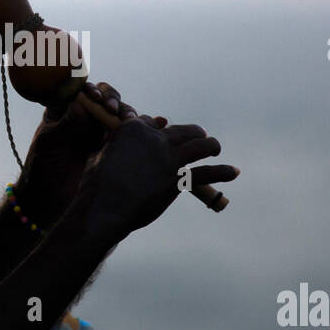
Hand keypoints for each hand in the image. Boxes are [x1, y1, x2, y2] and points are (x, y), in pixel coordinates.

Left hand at [13, 81, 136, 224]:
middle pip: (106, 99)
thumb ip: (64, 124)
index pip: (84, 91)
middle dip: (112, 100)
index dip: (92, 90)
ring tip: (132, 120)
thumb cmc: (43, 166)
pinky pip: (133, 132)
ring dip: (128, 113)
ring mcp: (102, 130)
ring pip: (121, 114)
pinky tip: (160, 123)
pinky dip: (147, 126)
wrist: (50, 196)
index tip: (95, 97)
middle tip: (113, 110)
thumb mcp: (49, 142)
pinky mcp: (115, 145)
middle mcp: (88, 116)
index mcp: (68, 109)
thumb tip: (79, 105)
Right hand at [78, 117, 238, 239]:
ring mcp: (169, 158)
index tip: (161, 133)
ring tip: (216, 148)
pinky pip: (208, 173)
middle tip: (199, 136)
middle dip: (192, 132)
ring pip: (200, 145)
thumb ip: (110, 148)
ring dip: (211, 145)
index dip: (157, 129)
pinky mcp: (179, 178)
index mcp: (133, 129)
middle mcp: (155, 139)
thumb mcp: (99, 158)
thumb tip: (111, 148)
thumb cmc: (96, 186)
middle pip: (182, 129)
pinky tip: (234, 172)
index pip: (150, 122)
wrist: (106, 206)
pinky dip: (223, 172)